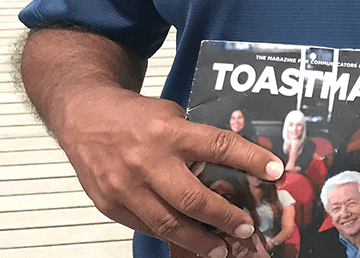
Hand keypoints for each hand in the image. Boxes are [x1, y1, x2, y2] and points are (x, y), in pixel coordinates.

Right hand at [50, 84, 282, 257]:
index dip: (251, 160)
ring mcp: (126, 186)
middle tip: (245, 228)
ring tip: (220, 248)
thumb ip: (196, 141)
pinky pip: (145, 227)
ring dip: (198, 240)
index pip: (219, 146)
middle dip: (225, 217)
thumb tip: (232, 166)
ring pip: (168, 223)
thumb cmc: (134, 116)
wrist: (84, 117)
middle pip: (193, 199)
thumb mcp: (171, 115)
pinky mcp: (110, 204)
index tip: (275, 171)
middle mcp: (147, 161)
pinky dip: (169, 236)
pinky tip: (187, 240)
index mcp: (169, 133)